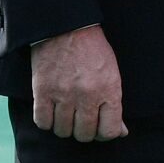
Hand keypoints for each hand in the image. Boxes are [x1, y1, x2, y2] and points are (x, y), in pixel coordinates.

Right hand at [30, 24, 127, 141]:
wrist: (67, 28)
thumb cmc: (94, 51)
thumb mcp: (112, 74)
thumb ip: (115, 104)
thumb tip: (121, 132)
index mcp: (109, 90)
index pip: (109, 131)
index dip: (105, 134)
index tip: (101, 127)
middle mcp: (87, 96)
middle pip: (84, 135)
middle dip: (84, 131)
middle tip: (82, 119)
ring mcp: (63, 95)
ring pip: (63, 131)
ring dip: (65, 126)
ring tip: (67, 113)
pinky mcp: (42, 92)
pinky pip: (43, 123)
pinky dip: (47, 121)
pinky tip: (52, 111)